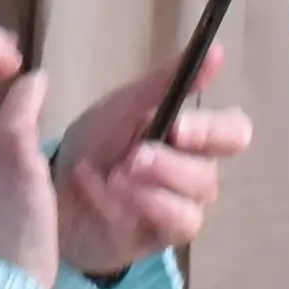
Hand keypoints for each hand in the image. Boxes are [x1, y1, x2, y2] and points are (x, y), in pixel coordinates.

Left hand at [50, 69, 242, 271]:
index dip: (213, 130)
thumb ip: (167, 82)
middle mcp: (194, 173)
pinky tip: (111, 195)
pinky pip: (172, 225)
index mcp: (190, 136)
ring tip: (113, 176)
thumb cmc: (96, 142)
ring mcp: (181, 208)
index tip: (179, 126)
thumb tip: (216, 51)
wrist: (55, 189)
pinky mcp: (165, 236)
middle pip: (209, 173)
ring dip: (149, 186)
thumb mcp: (123, 106)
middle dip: (168, 164)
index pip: (233, 133)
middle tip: (134, 157)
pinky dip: (138, 206)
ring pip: (192, 202)